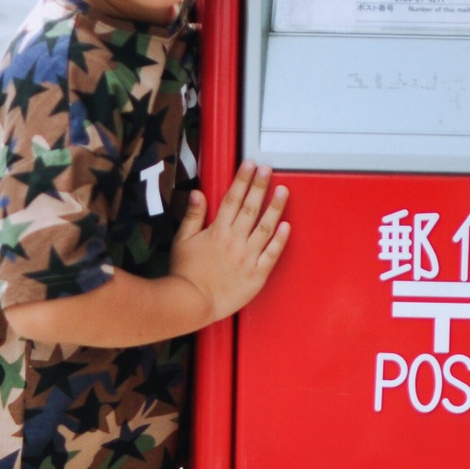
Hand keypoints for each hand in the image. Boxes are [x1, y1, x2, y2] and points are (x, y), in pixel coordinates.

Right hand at [169, 161, 289, 324]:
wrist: (192, 303)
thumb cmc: (185, 275)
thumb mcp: (182, 241)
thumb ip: (193, 216)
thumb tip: (198, 193)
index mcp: (217, 231)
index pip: (232, 199)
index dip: (243, 180)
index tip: (250, 165)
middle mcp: (234, 241)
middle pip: (250, 208)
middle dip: (260, 186)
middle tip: (268, 170)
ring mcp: (247, 257)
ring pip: (265, 227)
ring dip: (275, 207)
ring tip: (283, 191)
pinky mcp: (256, 274)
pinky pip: (271, 254)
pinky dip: (280, 240)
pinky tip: (286, 226)